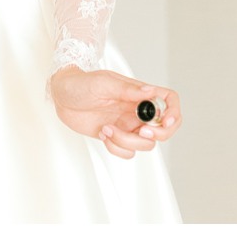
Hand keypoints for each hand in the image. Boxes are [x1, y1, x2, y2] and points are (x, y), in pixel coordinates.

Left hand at [46, 65, 182, 158]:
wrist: (62, 96)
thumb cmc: (83, 84)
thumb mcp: (105, 83)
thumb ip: (129, 90)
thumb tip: (151, 92)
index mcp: (140, 94)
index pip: (168, 101)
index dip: (174, 113)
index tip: (164, 123)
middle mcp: (137, 111)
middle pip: (162, 130)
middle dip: (155, 135)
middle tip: (139, 131)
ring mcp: (127, 125)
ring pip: (144, 144)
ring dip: (127, 141)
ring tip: (107, 129)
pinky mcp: (115, 137)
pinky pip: (127, 152)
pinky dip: (116, 148)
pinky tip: (103, 133)